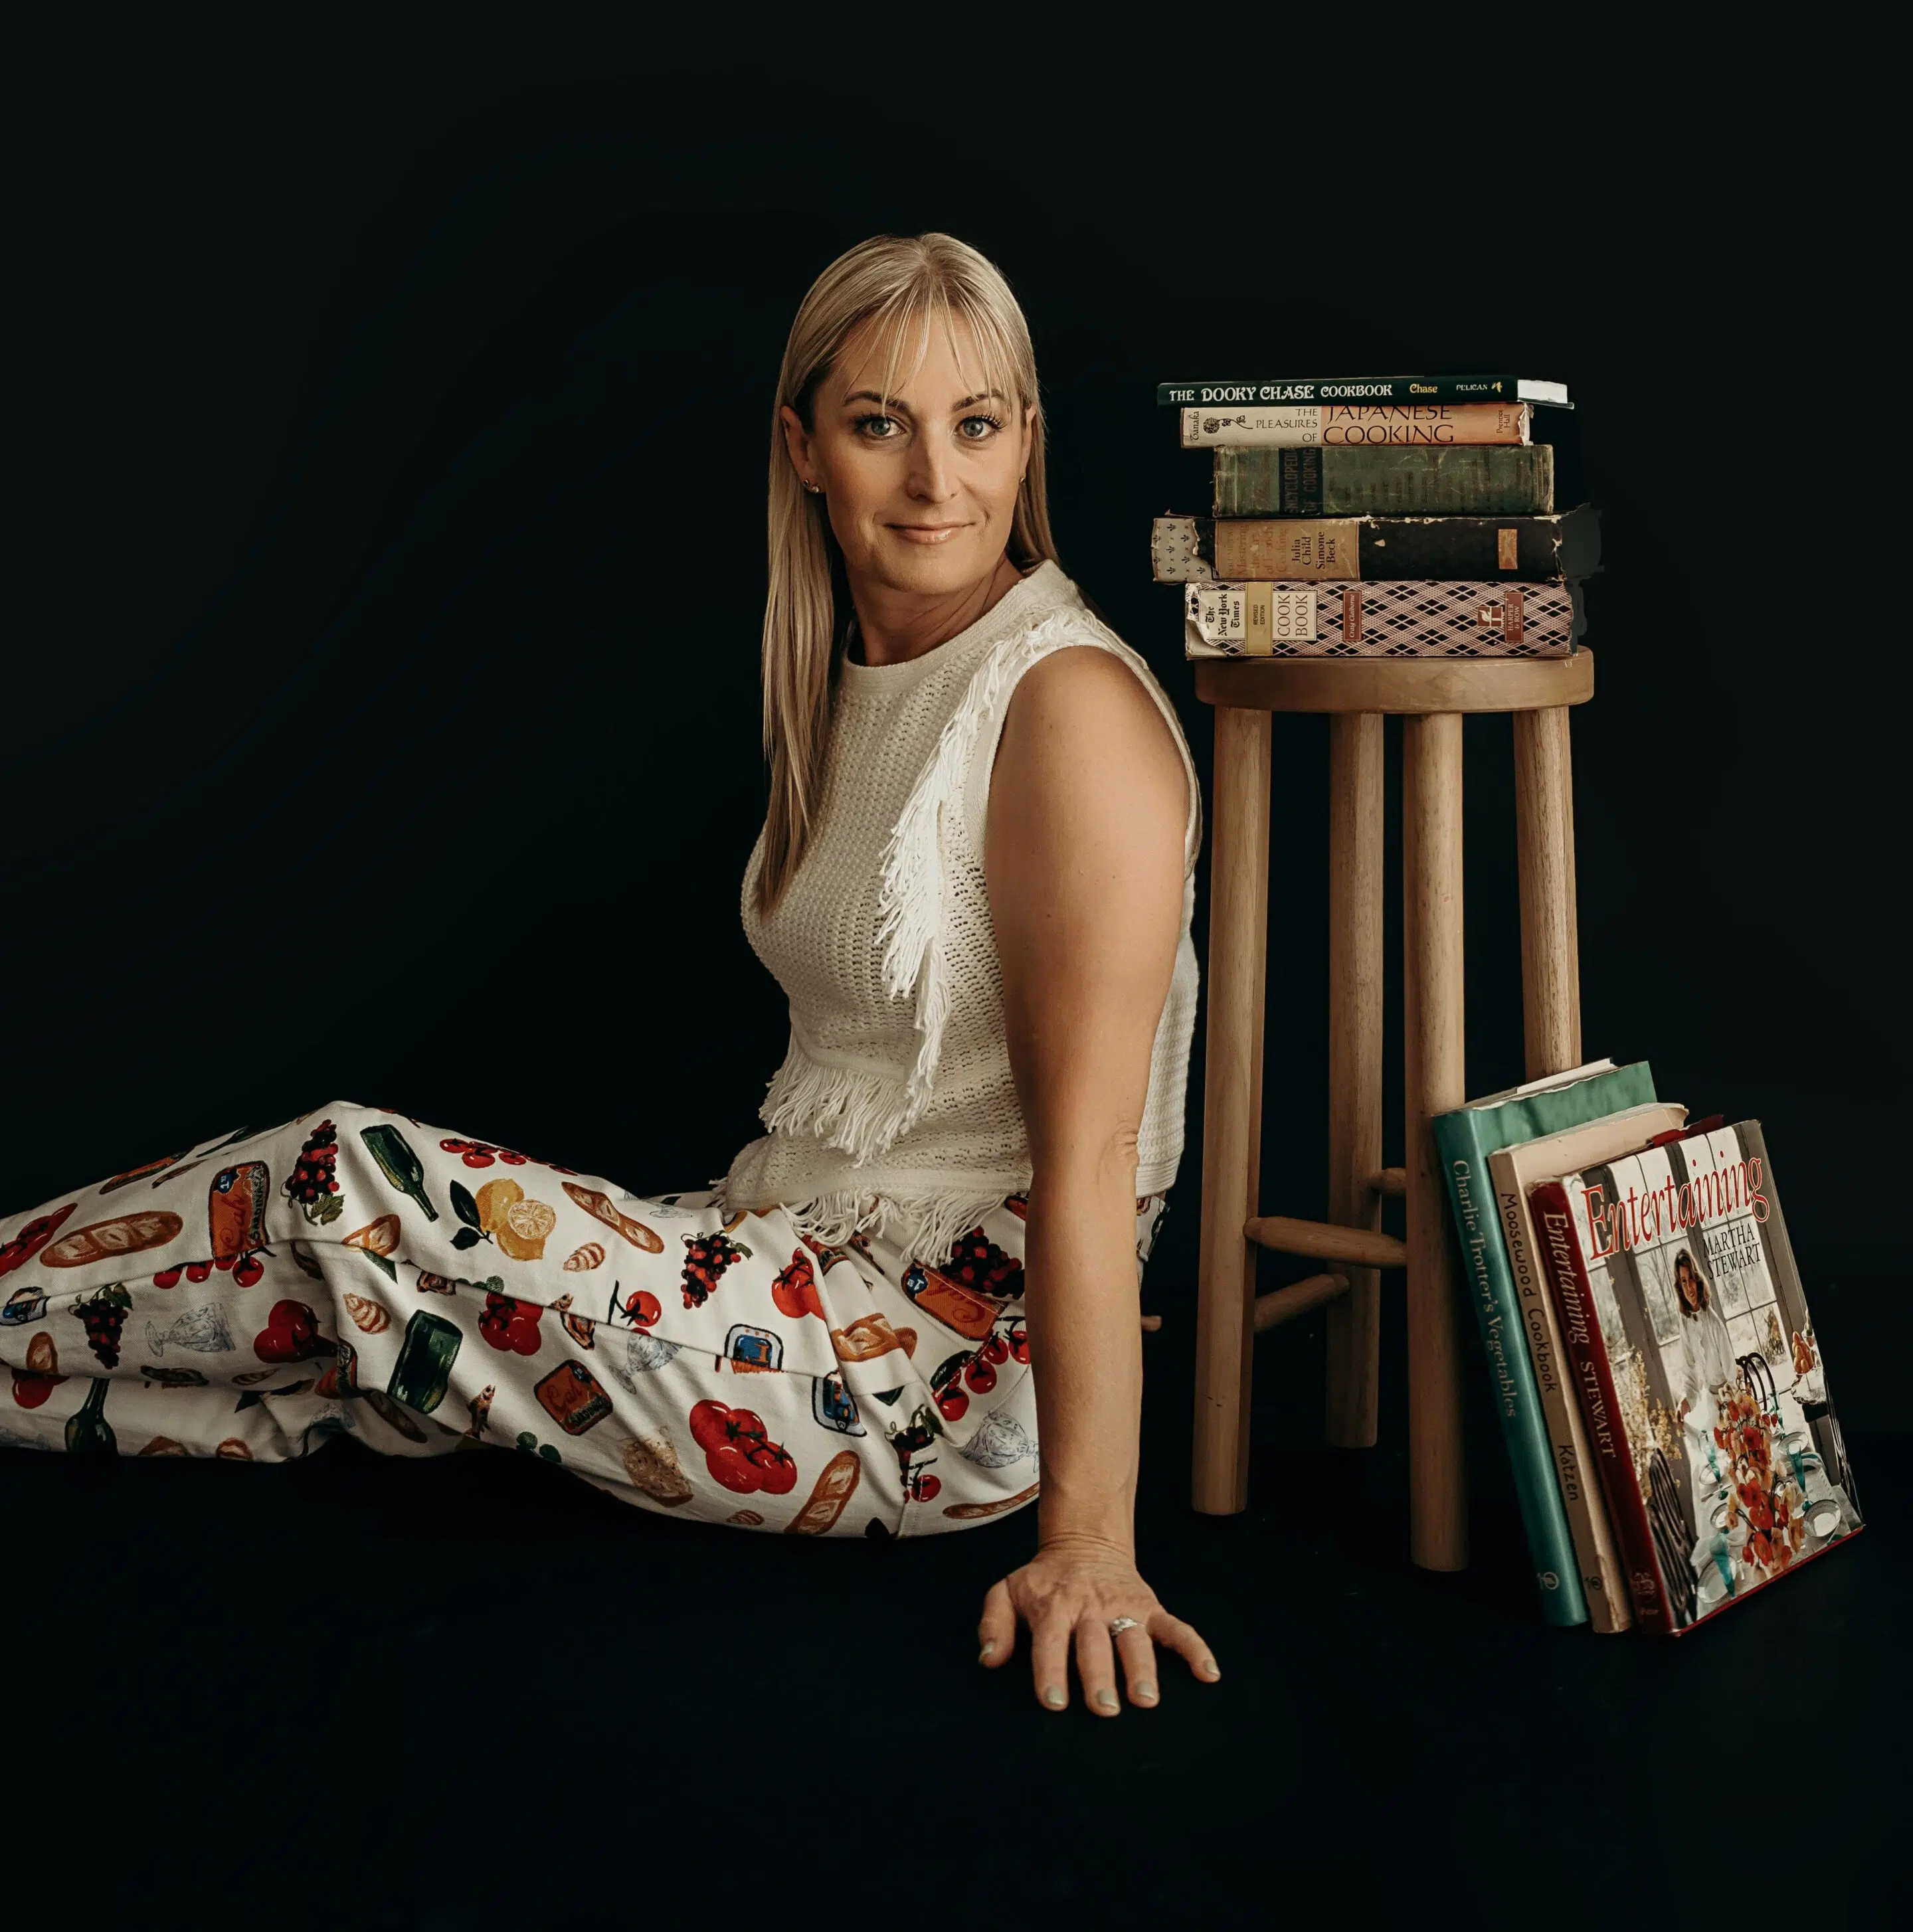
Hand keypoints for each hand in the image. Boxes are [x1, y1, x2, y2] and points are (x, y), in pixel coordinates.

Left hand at [976, 1534, 1219, 1715]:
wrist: (1084, 1543)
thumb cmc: (1043, 1580)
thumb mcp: (1007, 1591)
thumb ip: (994, 1623)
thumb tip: (988, 1660)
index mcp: (1054, 1608)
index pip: (1050, 1643)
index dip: (1050, 1672)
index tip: (1054, 1702)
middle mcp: (1090, 1609)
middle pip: (1095, 1646)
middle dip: (1099, 1676)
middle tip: (1104, 1708)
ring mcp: (1124, 1608)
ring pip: (1135, 1640)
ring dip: (1142, 1668)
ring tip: (1146, 1699)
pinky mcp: (1150, 1608)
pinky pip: (1176, 1628)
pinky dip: (1195, 1648)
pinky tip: (1208, 1673)